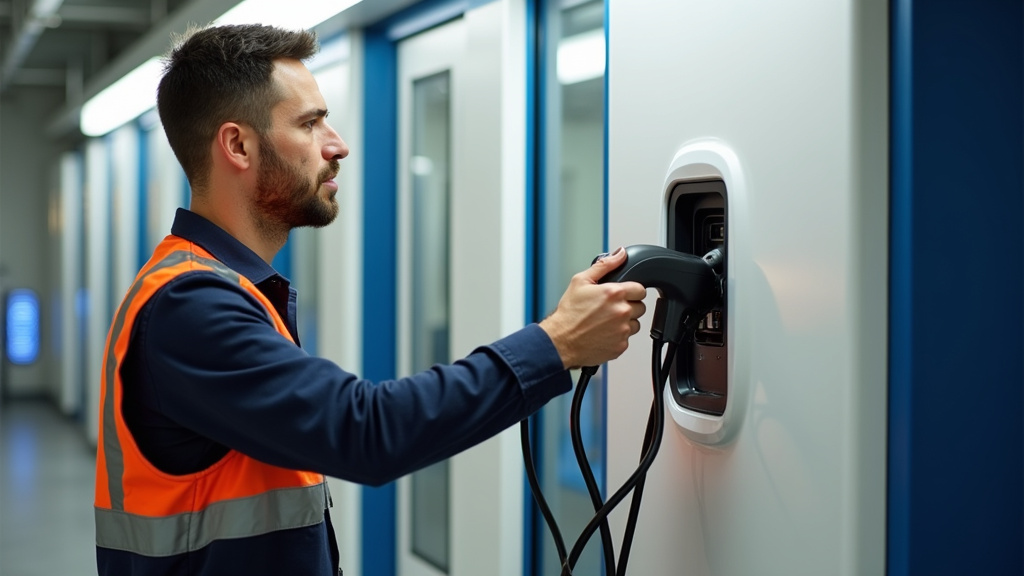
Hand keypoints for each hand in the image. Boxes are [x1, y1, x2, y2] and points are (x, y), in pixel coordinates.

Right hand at [539, 247, 647, 368]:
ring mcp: (623, 330)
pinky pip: (626, 338)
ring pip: (635, 324)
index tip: (622, 295)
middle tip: (610, 309)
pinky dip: (618, 336)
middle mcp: (622, 311)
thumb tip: (620, 254)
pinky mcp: (621, 345)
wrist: (561, 340)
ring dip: (625, 322)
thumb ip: (604, 265)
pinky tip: (603, 333)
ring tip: (606, 322)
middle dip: (628, 306)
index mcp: (614, 293)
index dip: (631, 291)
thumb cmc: (568, 313)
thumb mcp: (581, 281)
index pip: (640, 289)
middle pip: (640, 307)